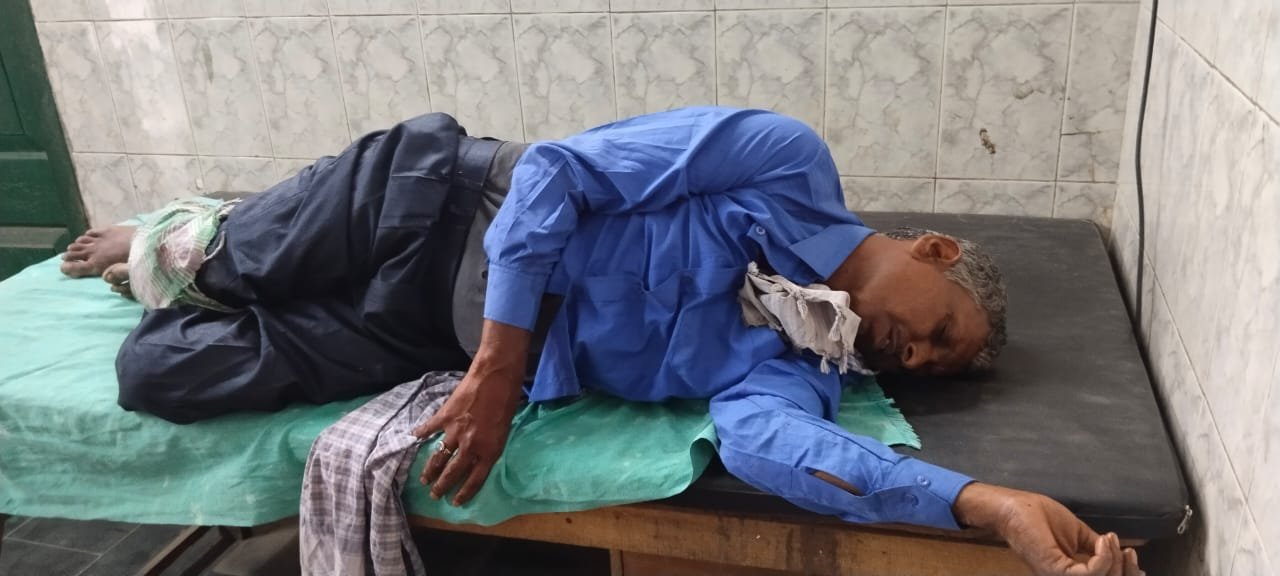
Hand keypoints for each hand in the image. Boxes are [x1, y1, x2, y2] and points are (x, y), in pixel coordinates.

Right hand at [413, 321, 529, 504]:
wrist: (496, 377)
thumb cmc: (507, 401)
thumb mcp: (505, 430)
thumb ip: (491, 445)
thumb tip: (479, 454)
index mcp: (490, 451)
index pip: (475, 479)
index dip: (464, 493)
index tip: (455, 502)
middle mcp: (471, 446)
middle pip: (453, 472)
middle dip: (442, 486)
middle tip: (435, 495)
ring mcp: (455, 432)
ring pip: (438, 457)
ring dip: (430, 470)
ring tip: (424, 479)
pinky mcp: (444, 417)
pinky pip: (429, 429)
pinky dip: (420, 434)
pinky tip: (414, 438)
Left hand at [955, 483, 1142, 575]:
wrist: (1016, 507)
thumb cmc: (1041, 519)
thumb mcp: (1078, 536)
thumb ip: (1096, 549)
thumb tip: (1119, 553)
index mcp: (1071, 575)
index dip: (1126, 573)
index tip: (1131, 554)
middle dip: (1125, 571)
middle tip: (1126, 550)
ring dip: (1113, 561)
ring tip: (1108, 540)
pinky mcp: (1054, 570)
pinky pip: (1088, 575)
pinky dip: (1102, 559)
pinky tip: (1102, 541)